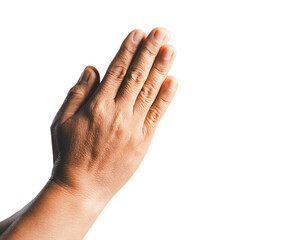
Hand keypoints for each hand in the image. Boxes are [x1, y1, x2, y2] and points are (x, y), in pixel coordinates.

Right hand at [50, 27, 176, 202]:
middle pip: (136, 76)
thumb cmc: (69, 154)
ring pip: (149, 91)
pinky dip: (165, 97)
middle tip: (162, 32)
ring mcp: (132, 127)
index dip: (128, 50)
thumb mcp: (61, 122)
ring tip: (170, 49)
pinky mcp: (143, 141)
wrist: (82, 188)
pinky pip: (157, 115)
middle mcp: (117, 113)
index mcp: (96, 106)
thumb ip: (77, 93)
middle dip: (150, 51)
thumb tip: (92, 68)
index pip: (116, 70)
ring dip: (161, 68)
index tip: (139, 33)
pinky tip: (173, 81)